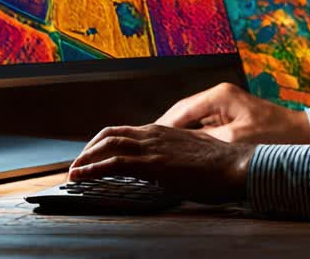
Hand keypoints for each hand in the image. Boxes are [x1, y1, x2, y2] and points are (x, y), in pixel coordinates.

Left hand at [68, 124, 254, 203]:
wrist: (236, 166)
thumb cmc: (220, 165)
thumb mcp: (192, 154)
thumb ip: (174, 155)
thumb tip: (164, 166)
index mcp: (162, 131)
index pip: (124, 132)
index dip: (104, 143)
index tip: (93, 156)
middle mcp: (154, 134)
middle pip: (110, 134)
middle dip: (89, 149)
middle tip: (78, 164)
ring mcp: (153, 147)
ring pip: (108, 145)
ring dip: (86, 159)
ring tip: (73, 172)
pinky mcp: (154, 164)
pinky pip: (116, 163)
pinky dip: (93, 169)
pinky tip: (83, 177)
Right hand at [156, 82, 309, 144]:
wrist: (306, 138)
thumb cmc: (277, 137)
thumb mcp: (236, 140)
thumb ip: (204, 141)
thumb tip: (176, 146)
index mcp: (219, 96)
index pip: (180, 110)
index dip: (161, 126)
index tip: (145, 140)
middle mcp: (220, 97)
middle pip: (183, 113)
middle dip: (165, 130)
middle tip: (147, 147)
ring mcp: (225, 107)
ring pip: (191, 121)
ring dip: (177, 135)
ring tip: (160, 151)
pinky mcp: (231, 118)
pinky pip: (203, 127)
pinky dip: (192, 139)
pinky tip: (183, 152)